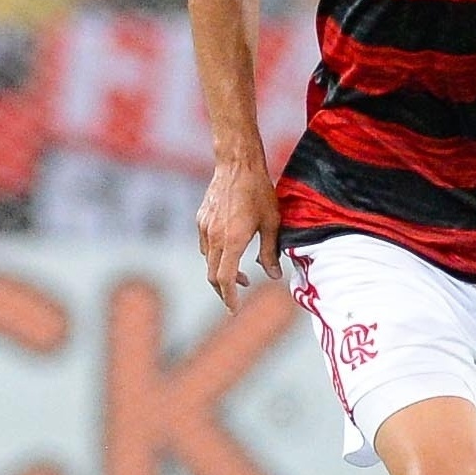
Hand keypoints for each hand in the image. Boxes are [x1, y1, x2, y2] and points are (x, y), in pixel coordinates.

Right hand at [197, 155, 280, 309]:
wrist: (237, 165)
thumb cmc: (259, 192)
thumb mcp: (272, 224)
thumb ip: (270, 253)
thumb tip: (273, 276)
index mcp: (232, 242)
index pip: (225, 280)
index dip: (229, 298)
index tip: (234, 309)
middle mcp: (215, 238)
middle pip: (213, 275)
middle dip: (224, 290)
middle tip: (238, 297)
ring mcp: (205, 229)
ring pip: (209, 261)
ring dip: (222, 272)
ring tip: (241, 273)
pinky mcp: (202, 220)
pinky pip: (206, 245)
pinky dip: (216, 256)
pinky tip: (230, 249)